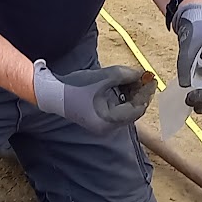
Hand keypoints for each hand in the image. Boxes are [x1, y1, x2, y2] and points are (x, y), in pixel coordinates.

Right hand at [32, 61, 152, 133]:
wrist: (52, 93)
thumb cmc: (74, 87)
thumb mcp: (103, 77)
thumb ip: (125, 75)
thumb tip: (142, 74)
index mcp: (108, 121)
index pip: (136, 109)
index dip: (145, 93)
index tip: (150, 78)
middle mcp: (108, 127)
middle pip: (132, 110)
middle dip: (139, 92)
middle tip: (143, 76)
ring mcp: (103, 124)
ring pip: (125, 108)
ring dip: (130, 92)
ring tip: (132, 77)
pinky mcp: (100, 118)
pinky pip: (117, 108)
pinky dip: (121, 96)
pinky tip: (122, 83)